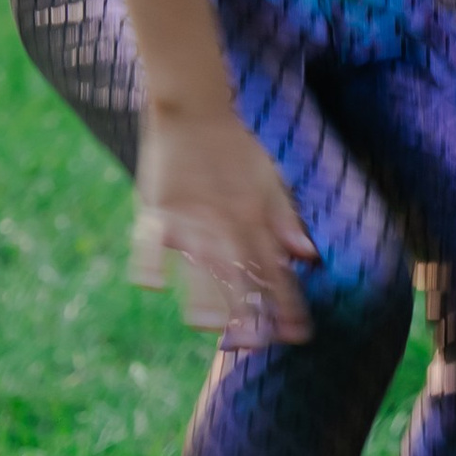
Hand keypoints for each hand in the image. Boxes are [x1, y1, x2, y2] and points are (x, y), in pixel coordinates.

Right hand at [132, 110, 315, 344]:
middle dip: (249, 310)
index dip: (287, 303)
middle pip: (239, 273)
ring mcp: (190, 217)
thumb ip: (287, 219)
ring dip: (204, 294)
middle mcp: (225, 223)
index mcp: (254, 219)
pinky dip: (148, 259)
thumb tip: (307, 256)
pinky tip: (151, 283)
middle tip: (256, 344)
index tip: (297, 335)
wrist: (195, 110)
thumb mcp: (271, 179)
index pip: (274, 268)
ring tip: (208, 326)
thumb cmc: (236, 149)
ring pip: (198, 263)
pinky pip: (148, 238)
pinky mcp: (157, 208)